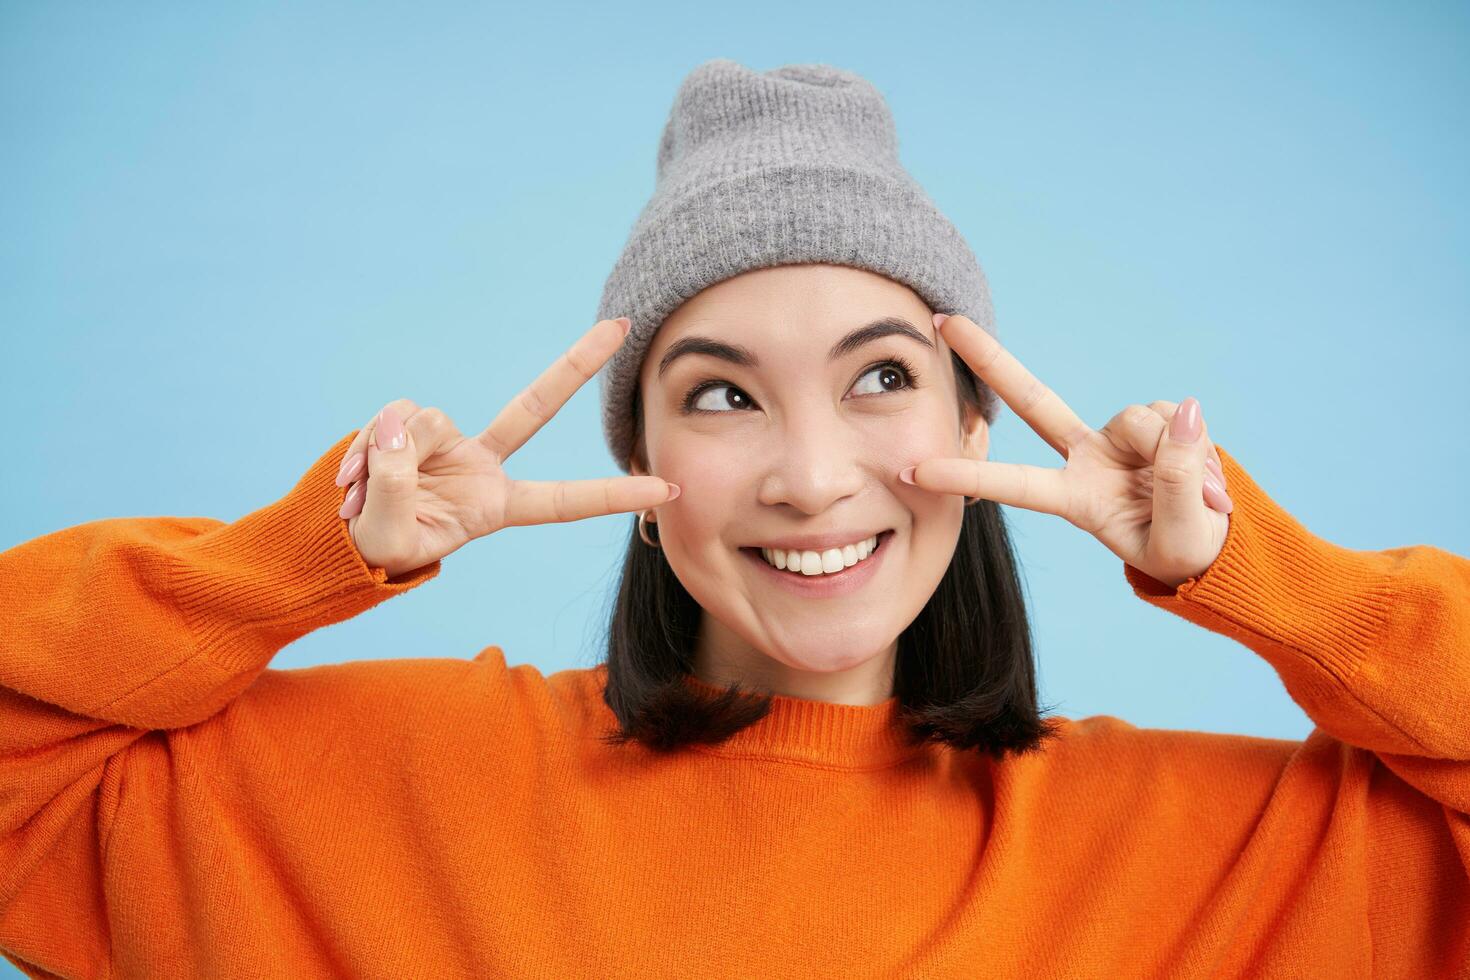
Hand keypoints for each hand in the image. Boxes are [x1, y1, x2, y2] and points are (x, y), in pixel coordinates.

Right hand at [333, 317, 679, 578]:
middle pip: (534, 406)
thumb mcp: (390, 536)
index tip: (667, 489)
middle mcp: (481, 464)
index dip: (613, 495)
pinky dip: (366, 446)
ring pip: (427, 420)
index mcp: (495, 506)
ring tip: (360, 495)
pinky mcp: (408, 424)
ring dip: (387, 457)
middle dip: (576, 363)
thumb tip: (394, 426)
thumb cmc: (378, 550)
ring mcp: (447, 440)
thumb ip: (394, 485)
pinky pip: (392, 417)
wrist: (342, 536)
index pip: (564, 501)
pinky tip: (350, 478)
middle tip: (620, 326)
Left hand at [906, 313, 1232, 588]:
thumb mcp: (1180, 535)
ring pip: (1141, 418)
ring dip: (1179, 453)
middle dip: (988, 358)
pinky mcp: (1153, 421)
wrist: (1217, 541)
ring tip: (1204, 498)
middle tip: (942, 320)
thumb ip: (1179, 480)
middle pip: (1031, 399)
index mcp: (1075, 500)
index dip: (965, 477)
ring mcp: (1117, 438)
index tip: (913, 469)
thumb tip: (1184, 413)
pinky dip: (1198, 442)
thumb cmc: (1185, 550)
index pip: (1012, 484)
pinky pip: (1176, 414)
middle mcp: (1085, 459)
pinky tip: (1206, 475)